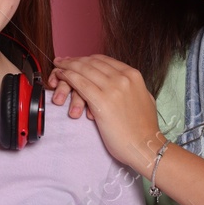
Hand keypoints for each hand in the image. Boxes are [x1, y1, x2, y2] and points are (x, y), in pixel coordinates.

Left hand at [48, 54, 164, 174]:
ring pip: (84, 70)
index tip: (76, 60)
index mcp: (133, 75)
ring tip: (58, 67)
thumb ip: (134, 88)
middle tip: (62, 61)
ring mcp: (113, 88)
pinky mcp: (102, 102)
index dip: (87, 59)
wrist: (145, 146)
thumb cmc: (144, 129)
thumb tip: (128, 84)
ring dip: (67, 66)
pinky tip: (60, 76)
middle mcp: (123, 78)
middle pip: (92, 62)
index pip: (104, 60)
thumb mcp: (145, 98)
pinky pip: (80, 83)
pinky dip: (68, 77)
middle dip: (74, 60)